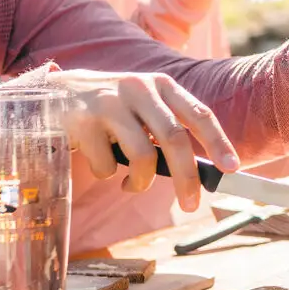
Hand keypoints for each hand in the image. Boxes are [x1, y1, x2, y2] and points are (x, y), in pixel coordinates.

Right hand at [34, 67, 240, 211]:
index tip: (232, 168)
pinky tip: (99, 159)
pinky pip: (107, 165)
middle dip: (187, 177)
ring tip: (132, 185)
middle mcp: (139, 88)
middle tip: (192, 204)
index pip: (198, 113)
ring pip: (142, 156)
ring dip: (141, 182)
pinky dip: (108, 173)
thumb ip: (169, 128)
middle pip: (173, 138)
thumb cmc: (112, 109)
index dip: (218, 142)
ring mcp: (109, 103)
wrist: (56, 94)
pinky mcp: (84, 121)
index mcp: (161, 85)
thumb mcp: (144, 106)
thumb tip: (202, 171)